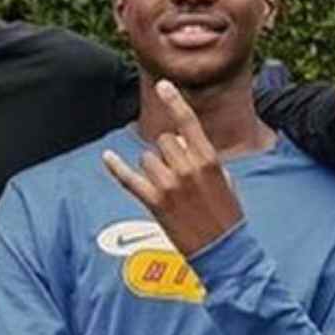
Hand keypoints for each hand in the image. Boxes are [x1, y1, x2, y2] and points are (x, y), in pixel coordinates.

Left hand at [103, 81, 242, 255]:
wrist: (225, 250)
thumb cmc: (227, 215)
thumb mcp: (225, 181)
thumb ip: (204, 159)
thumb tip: (183, 143)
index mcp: (209, 160)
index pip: (188, 123)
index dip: (175, 101)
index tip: (163, 84)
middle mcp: (188, 168)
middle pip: (163, 141)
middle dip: (167, 152)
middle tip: (179, 174)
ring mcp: (170, 185)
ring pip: (147, 158)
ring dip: (154, 169)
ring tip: (170, 190)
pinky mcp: (155, 203)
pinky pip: (130, 179)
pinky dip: (117, 168)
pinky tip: (107, 157)